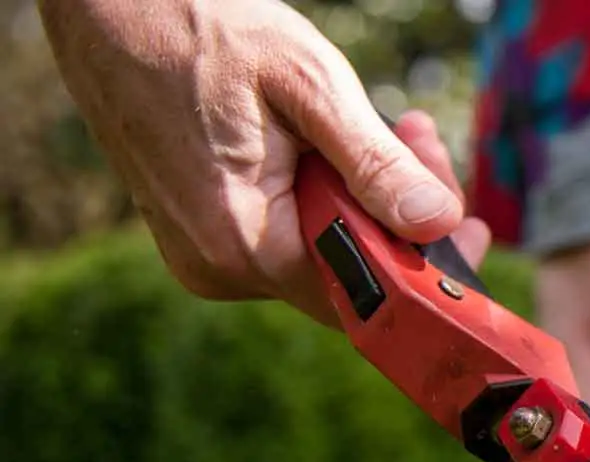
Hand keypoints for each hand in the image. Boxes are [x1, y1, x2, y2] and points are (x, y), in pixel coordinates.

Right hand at [37, 0, 490, 326]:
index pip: (366, 296)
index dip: (427, 267)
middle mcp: (220, 268)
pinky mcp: (204, 234)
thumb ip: (374, 163)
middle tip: (425, 142)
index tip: (470, 227)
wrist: (109, 6)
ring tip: (393, 126)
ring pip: (326, 250)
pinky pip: (292, 233)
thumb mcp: (308, 86)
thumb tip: (436, 224)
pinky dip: (330, 193)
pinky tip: (338, 142)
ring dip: (371, 195)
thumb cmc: (203, 29)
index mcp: (243, 245)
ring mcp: (207, 255)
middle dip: (405, 216)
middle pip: (351, 274)